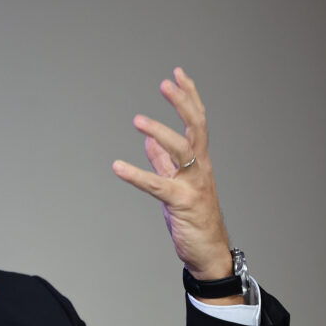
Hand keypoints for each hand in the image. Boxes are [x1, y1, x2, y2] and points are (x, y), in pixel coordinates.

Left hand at [112, 68, 232, 282]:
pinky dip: (136, 175)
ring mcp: (193, 184)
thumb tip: (148, 141)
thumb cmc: (193, 217)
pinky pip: (158, 185)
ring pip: (181, 150)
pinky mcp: (182, 203)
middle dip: (182, 103)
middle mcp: (201, 168)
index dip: (189, 96)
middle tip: (166, 83)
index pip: (197, 121)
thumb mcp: (175, 184)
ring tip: (138, 120)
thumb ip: (163, 162)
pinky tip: (117, 166)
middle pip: (196, 127)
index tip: (177, 74)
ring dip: (160, 131)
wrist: (208, 251)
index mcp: (199, 160)